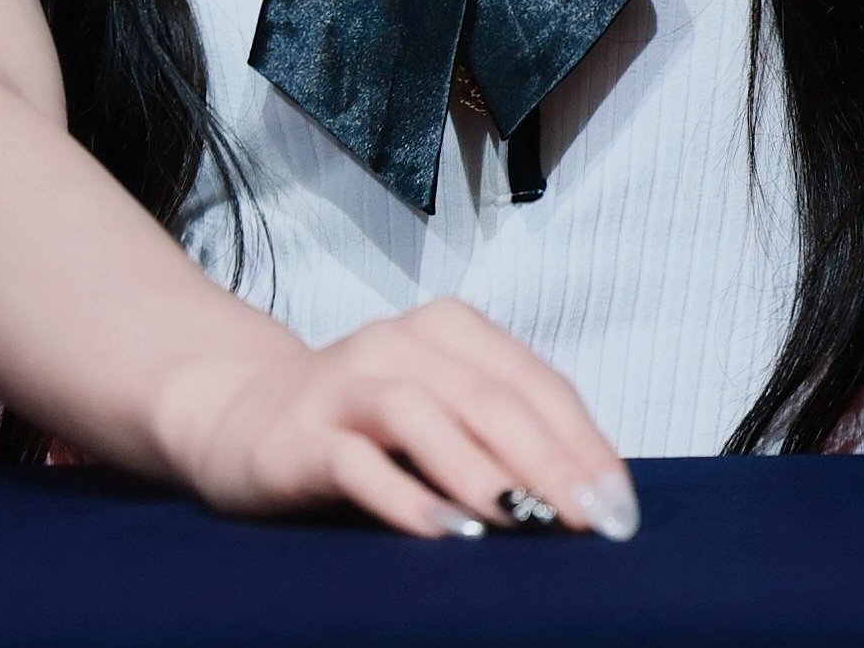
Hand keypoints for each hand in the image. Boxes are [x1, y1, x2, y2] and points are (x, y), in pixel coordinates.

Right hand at [155, 298, 640, 539]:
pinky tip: (443, 534)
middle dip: (549, 462)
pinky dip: (404, 496)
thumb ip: (500, 436)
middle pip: (488, 396)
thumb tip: (593, 495)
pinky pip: (356, 461)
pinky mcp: (299, 436)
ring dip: (481, 470)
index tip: (621, 508)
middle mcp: (399, 343)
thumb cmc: (366, 426)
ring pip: (423, 413)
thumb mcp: (441, 414)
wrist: (242, 416)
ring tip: (527, 520)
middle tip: (592, 523)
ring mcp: (345, 385)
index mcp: (448, 329)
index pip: (532, 381)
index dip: (582, 442)